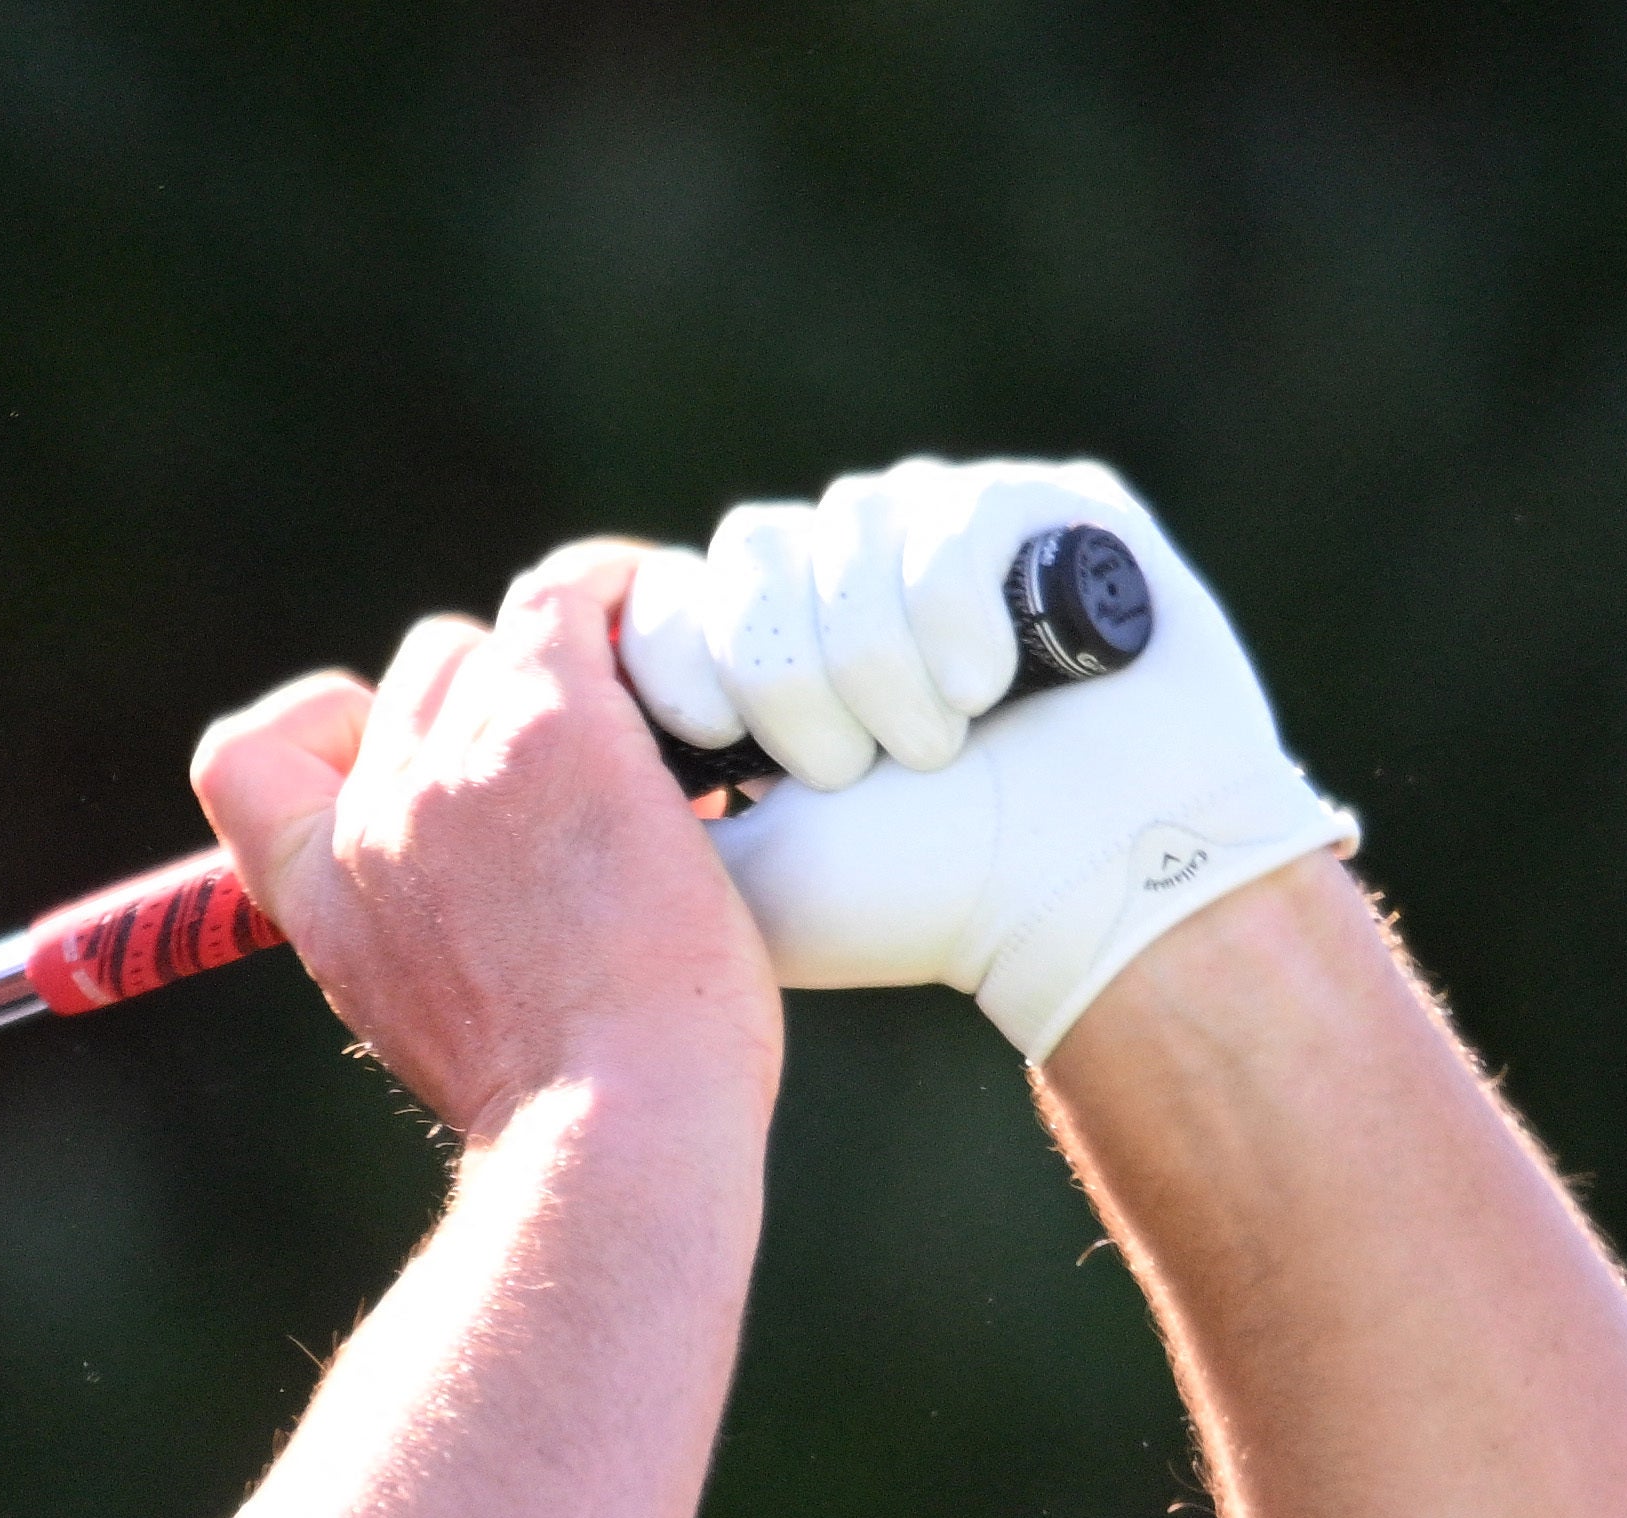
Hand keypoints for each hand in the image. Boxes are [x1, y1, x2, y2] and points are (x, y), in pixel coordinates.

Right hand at [191, 547, 776, 1142]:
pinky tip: (677, 637)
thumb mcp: (436, 1028)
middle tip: (598, 774)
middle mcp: (371, 816)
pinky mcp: (554, 728)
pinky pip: (572, 597)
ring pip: (502, 640)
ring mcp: (455, 764)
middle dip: (501, 705)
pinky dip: (622, 596)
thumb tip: (494, 904)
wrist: (609, 1131)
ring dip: (580, 665)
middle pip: (418, 679)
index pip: (241, 760)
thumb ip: (427, 940)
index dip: (321, 731)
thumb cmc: (564, 1111)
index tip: (397, 757)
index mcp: (320, 897)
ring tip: (666, 728)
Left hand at [607, 457, 1355, 1060]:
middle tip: (848, 773)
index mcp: (761, 648)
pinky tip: (998, 690)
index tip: (720, 752)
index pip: (664, 594)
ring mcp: (940, 532)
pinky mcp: (1041, 509)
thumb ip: (624, 800)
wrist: (1091, 900)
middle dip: (787, 679)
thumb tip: (536, 734)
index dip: (681, 663)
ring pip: (845, 531)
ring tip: (936, 751)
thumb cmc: (915, 900)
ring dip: (879, 665)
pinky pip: (949, 514)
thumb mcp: (728, 872)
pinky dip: (956, 619)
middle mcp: (844, 576)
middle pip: (748, 553)